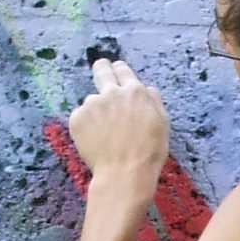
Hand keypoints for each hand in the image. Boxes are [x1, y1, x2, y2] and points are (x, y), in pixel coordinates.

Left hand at [68, 57, 170, 192]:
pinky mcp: (77, 118)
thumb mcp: (162, 122)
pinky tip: (96, 140)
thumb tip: (145, 88)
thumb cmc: (149, 151)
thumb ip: (152, 100)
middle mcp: (111, 92)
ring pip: (92, 101)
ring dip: (97, 111)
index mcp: (134, 91)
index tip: (117, 71)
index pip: (123, 70)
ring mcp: (91, 104)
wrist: (124, 172)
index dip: (119, 70)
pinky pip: (81, 117)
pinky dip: (86, 126)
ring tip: (105, 133)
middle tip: (102, 69)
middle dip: (102, 68)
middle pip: (102, 70)